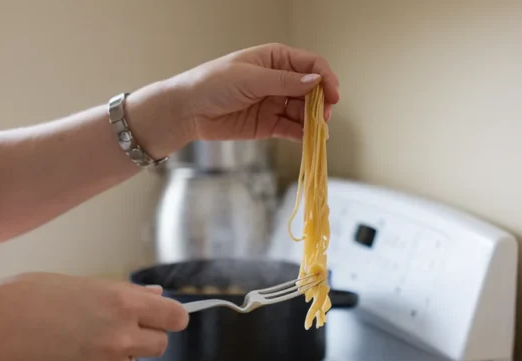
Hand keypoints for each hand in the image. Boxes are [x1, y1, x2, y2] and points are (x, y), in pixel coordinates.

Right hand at [0, 273, 188, 360]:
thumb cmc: (31, 296)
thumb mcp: (85, 284)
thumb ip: (126, 295)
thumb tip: (156, 299)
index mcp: (123, 304)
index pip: (175, 317)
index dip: (172, 317)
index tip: (166, 317)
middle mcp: (121, 336)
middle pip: (160, 345)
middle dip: (147, 337)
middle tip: (122, 327)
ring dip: (117, 352)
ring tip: (81, 337)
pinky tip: (66, 352)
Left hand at [124, 43, 339, 156]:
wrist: (187, 110)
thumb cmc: (213, 84)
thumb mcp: (250, 78)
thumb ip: (284, 82)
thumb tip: (316, 80)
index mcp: (275, 59)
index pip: (310, 65)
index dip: (325, 78)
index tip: (333, 95)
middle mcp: (279, 80)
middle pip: (311, 90)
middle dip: (321, 103)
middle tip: (323, 117)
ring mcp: (274, 103)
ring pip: (304, 112)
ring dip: (313, 121)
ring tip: (318, 131)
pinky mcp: (268, 124)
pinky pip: (292, 129)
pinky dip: (302, 134)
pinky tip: (309, 139)